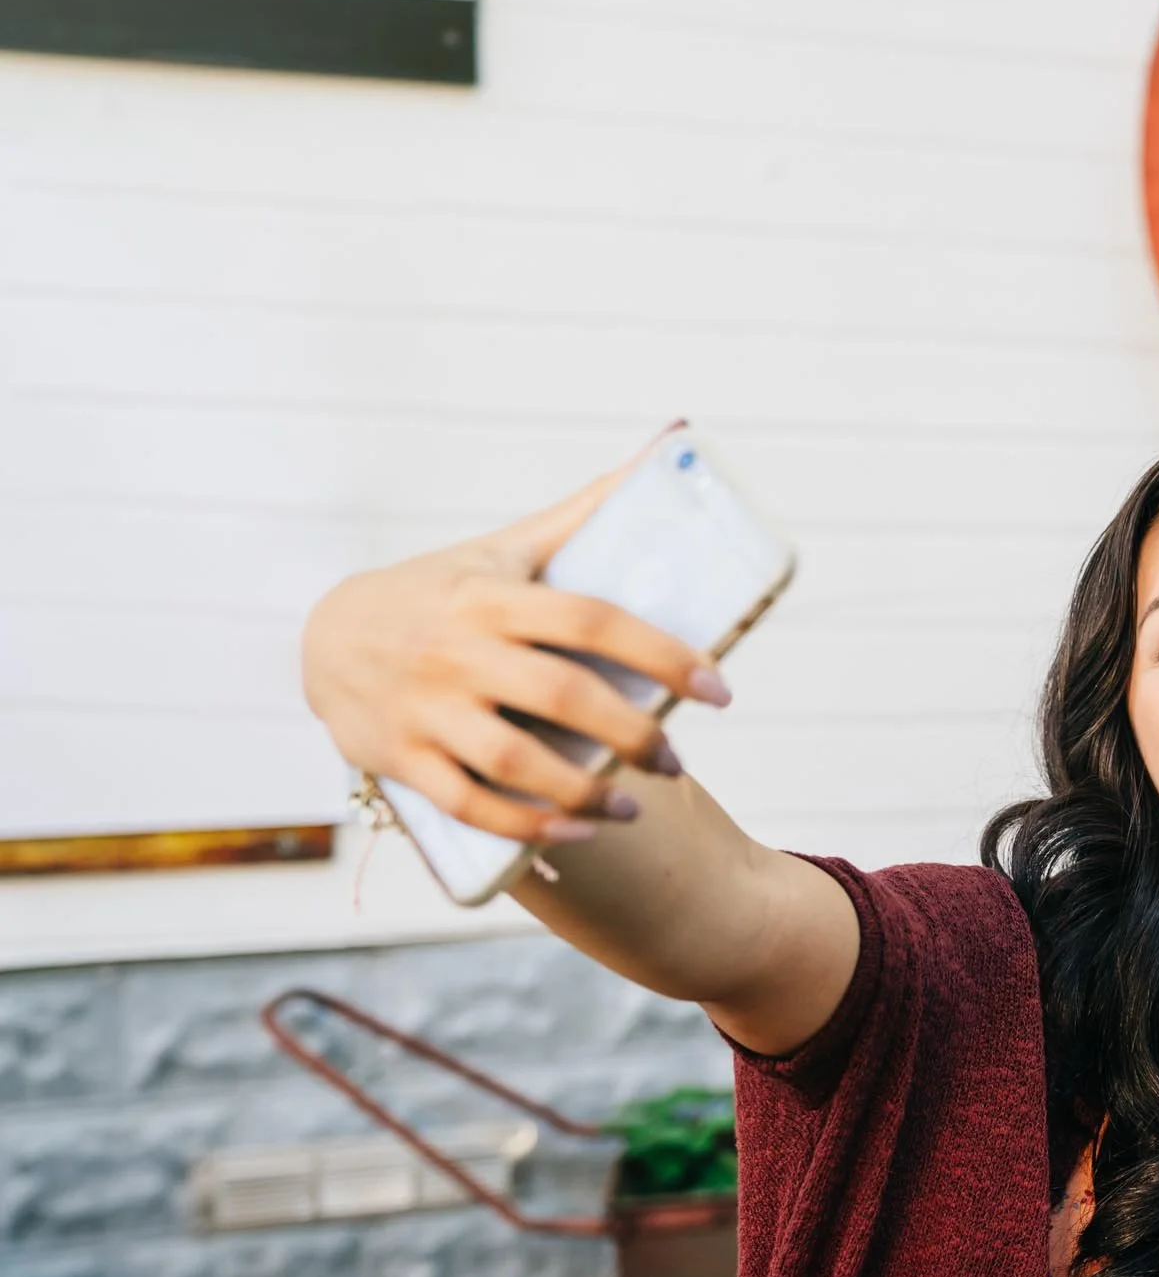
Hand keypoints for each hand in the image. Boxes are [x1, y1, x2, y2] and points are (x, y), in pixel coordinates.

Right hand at [300, 450, 727, 844]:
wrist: (324, 636)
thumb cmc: (440, 591)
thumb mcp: (502, 549)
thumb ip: (583, 514)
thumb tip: (669, 446)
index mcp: (493, 597)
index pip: (590, 619)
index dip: (661, 654)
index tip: (717, 688)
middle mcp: (459, 651)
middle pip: (562, 697)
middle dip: (633, 734)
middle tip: (677, 760)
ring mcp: (427, 708)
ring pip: (515, 761)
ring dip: (585, 791)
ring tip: (635, 805)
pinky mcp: (403, 758)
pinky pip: (469, 803)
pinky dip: (527, 825)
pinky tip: (578, 830)